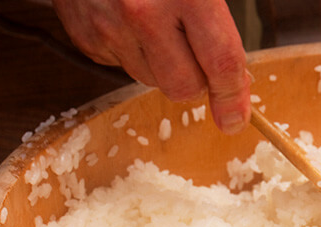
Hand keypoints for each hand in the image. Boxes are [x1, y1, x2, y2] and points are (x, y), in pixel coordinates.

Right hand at [52, 0, 250, 133]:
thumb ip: (220, 27)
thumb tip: (236, 80)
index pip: (221, 65)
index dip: (233, 99)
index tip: (236, 119)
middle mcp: (144, 14)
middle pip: (183, 88)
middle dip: (196, 82)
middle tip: (196, 58)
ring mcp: (108, 25)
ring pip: (150, 80)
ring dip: (161, 65)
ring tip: (157, 26)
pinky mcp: (84, 34)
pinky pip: (119, 65)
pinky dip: (131, 52)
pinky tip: (129, 23)